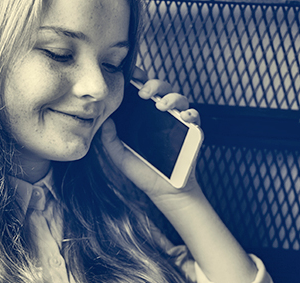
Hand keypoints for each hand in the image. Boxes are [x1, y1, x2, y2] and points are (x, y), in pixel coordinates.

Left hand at [100, 74, 201, 197]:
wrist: (163, 190)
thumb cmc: (142, 171)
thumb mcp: (120, 154)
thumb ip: (110, 138)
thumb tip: (104, 119)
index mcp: (144, 115)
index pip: (142, 90)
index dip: (138, 78)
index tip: (132, 75)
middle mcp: (162, 114)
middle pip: (162, 88)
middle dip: (154, 84)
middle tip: (144, 93)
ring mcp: (178, 121)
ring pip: (179, 98)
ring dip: (171, 97)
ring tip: (161, 106)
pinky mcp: (192, 131)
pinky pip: (195, 116)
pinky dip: (191, 112)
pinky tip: (184, 116)